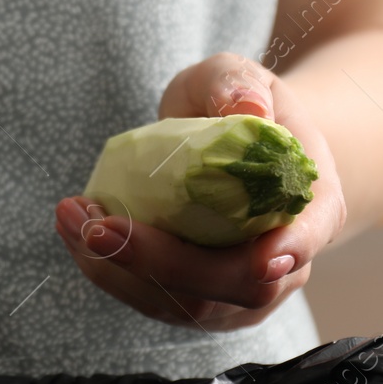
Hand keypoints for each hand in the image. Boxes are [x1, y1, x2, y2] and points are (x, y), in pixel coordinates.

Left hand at [55, 53, 346, 331]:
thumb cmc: (241, 107)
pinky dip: (108, 271)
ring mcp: (238, 290)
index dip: (287, 251)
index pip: (307, 238)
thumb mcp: (239, 78)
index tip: (257, 258)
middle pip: (235, 284)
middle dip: (160, 262)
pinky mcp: (194, 299)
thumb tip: (245, 108)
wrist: (236, 146)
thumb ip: (238, 86)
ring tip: (71, 217)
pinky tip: (76, 230)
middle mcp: (281, 263)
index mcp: (311, 206)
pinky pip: (153, 300)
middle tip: (94, 224)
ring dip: (119, 270)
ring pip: (187, 305)